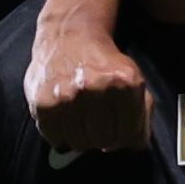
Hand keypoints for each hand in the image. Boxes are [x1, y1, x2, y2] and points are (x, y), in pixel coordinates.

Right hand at [26, 13, 151, 154]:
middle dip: (103, 138)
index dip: (124, 138)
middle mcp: (95, 88)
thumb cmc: (103, 64)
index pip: (129, 135)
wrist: (69, 37)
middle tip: (98, 125)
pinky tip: (64, 120)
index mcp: (124, 84)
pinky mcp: (43, 103)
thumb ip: (141, 114)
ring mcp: (67, 96)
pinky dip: (60, 135)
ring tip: (80, 120)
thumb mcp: (133, 81)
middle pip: (104, 141)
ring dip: (81, 138)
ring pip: (79, 143)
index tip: (118, 132)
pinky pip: (55, 138)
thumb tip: (137, 145)